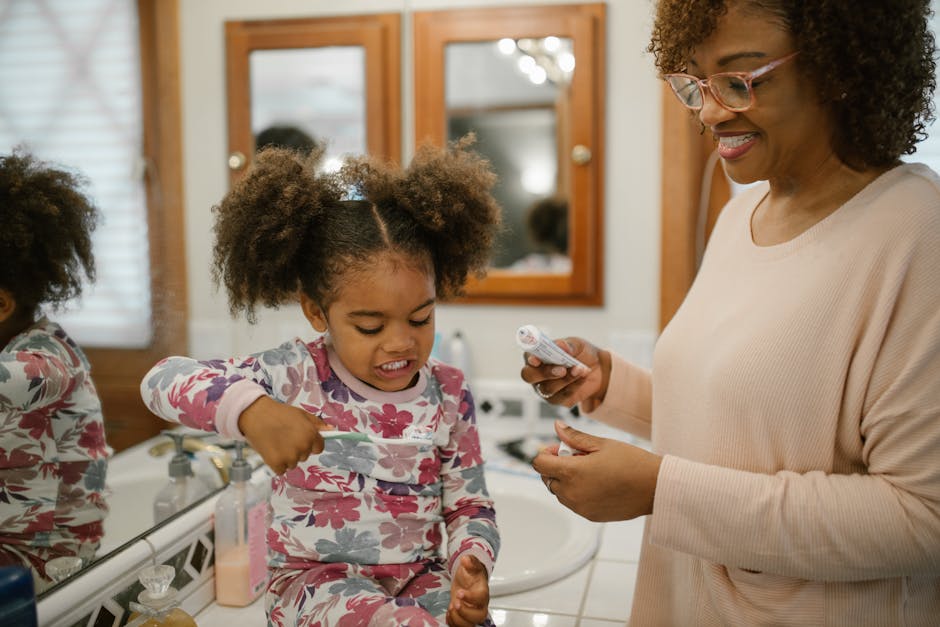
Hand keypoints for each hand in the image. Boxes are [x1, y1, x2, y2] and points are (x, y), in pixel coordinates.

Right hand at [237, 396, 332, 473]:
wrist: (256, 415)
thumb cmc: (280, 413)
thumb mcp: (302, 414)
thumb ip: (317, 424)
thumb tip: (332, 430)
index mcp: (311, 435)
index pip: (319, 448)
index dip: (310, 443)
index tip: (300, 438)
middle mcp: (303, 447)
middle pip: (305, 456)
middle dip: (297, 449)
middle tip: (284, 437)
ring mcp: (289, 457)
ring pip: (293, 464)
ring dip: (286, 458)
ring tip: (276, 443)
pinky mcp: (276, 464)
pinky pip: (281, 470)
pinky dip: (276, 464)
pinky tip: (270, 451)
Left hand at [446, 554, 489, 626]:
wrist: (468, 580)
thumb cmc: (471, 574)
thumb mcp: (471, 565)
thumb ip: (470, 562)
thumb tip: (466, 559)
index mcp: (482, 591)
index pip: (481, 597)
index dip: (471, 597)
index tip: (459, 592)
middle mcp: (479, 604)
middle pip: (479, 616)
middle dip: (466, 612)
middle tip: (455, 603)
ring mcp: (472, 612)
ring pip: (470, 624)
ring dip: (458, 619)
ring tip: (451, 608)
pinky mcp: (464, 617)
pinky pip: (461, 626)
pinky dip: (453, 623)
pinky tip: (449, 613)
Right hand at [520, 336, 610, 411]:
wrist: (598, 369)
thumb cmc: (581, 353)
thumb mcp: (577, 345)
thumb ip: (568, 345)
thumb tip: (561, 345)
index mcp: (537, 355)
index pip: (527, 357)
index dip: (530, 358)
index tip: (537, 359)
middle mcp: (536, 373)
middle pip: (529, 376)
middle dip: (544, 373)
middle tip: (562, 370)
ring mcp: (545, 388)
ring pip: (548, 388)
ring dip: (565, 379)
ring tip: (580, 369)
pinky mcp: (558, 399)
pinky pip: (563, 395)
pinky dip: (575, 385)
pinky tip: (583, 376)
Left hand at [532, 420, 661, 521]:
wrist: (655, 487)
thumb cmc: (631, 462)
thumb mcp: (601, 444)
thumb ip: (574, 437)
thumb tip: (556, 427)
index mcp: (572, 472)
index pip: (540, 464)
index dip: (547, 453)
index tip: (561, 448)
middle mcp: (572, 493)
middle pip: (547, 479)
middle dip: (556, 466)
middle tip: (578, 457)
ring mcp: (580, 507)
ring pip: (559, 493)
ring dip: (566, 480)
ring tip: (589, 470)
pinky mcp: (590, 516)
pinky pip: (573, 503)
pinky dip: (577, 493)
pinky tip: (597, 483)